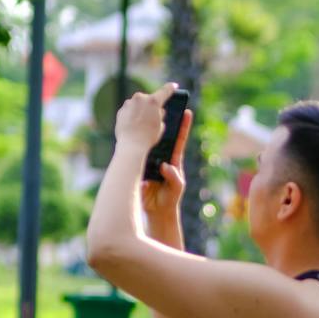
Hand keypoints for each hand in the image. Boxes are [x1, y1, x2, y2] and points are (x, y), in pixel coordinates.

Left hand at [115, 81, 176, 154]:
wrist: (131, 144)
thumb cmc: (148, 137)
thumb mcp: (160, 126)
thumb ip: (160, 115)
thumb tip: (159, 111)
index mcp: (154, 101)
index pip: (166, 90)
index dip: (171, 88)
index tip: (174, 86)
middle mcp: (141, 98)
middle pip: (149, 98)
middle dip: (152, 105)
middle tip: (153, 116)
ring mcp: (129, 103)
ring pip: (138, 104)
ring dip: (141, 110)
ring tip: (142, 124)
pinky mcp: (121, 110)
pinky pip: (129, 110)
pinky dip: (132, 115)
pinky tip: (134, 125)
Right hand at [141, 104, 192, 221]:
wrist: (157, 212)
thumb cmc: (170, 199)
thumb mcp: (176, 189)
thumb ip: (174, 178)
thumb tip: (166, 165)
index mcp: (174, 161)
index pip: (179, 140)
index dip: (183, 127)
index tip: (187, 112)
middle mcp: (162, 158)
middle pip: (163, 137)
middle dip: (163, 121)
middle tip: (163, 106)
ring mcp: (150, 162)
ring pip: (149, 144)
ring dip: (147, 132)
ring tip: (145, 116)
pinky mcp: (140, 168)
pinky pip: (137, 157)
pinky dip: (135, 149)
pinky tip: (131, 136)